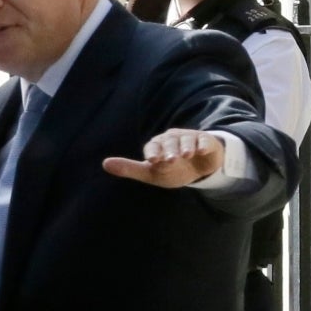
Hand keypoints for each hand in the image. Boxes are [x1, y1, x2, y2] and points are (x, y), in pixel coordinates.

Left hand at [103, 129, 225, 187]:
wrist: (197, 170)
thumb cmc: (170, 170)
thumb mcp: (149, 172)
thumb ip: (129, 169)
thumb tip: (105, 164)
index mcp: (157, 145)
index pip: (153, 146)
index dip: (153, 152)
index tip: (153, 160)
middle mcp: (172, 139)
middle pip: (170, 142)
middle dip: (169, 150)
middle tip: (170, 160)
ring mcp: (189, 138)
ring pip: (187, 139)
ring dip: (186, 146)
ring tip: (186, 155)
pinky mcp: (205, 141)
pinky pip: (204, 140)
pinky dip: (202, 145)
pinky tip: (200, 150)